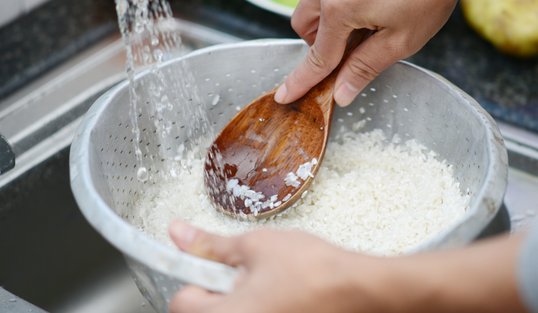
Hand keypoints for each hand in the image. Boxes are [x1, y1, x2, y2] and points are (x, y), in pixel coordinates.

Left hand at [168, 220, 526, 312]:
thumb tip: (178, 233)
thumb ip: (209, 244)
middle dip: (217, 289)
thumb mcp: (255, 246)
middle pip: (202, 311)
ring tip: (267, 281)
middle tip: (244, 272)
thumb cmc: (312, 269)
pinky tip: (280, 294)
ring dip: (238, 298)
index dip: (195, 275)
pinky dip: (259, 306)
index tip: (212, 263)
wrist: (360, 290)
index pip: (180, 301)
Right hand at [274, 0, 464, 106]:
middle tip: (349, 52)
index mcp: (338, 8)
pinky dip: (339, 5)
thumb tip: (342, 92)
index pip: (317, 57)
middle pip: (304, 26)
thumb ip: (364, 67)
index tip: (285, 95)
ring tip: (366, 24)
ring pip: (313, 6)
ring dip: (329, 23)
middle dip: (320, 44)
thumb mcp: (401, 40)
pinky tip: (370, 6)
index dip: (301, 81)